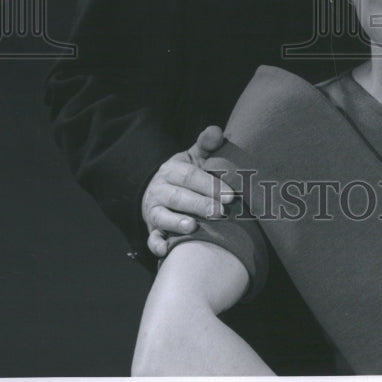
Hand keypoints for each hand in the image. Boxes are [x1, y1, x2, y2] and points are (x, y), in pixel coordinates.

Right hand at [142, 126, 233, 257]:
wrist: (159, 191)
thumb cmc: (187, 175)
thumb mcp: (195, 157)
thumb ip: (207, 144)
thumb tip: (217, 131)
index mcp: (172, 170)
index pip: (190, 176)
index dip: (210, 185)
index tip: (230, 195)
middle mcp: (160, 190)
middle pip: (179, 197)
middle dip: (200, 204)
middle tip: (221, 212)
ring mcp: (154, 211)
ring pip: (163, 217)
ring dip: (177, 223)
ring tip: (194, 227)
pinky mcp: (152, 230)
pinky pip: (151, 238)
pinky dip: (156, 245)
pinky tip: (166, 250)